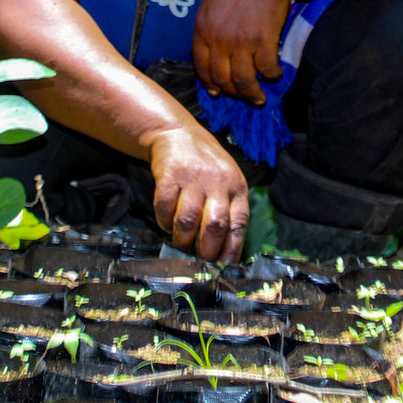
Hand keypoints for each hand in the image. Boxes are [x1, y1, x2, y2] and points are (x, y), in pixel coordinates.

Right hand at [146, 125, 249, 260]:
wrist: (178, 134)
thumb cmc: (206, 166)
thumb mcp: (227, 182)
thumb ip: (228, 210)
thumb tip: (224, 252)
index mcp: (236, 187)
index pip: (239, 224)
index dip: (232, 249)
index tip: (224, 268)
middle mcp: (218, 182)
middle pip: (214, 225)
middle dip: (206, 250)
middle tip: (200, 263)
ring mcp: (193, 178)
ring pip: (187, 220)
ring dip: (182, 239)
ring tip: (181, 244)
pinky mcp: (170, 175)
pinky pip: (165, 207)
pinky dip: (164, 221)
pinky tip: (166, 223)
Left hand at [193, 0, 293, 105]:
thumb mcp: (213, 0)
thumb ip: (210, 25)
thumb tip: (214, 46)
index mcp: (203, 28)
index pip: (201, 65)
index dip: (209, 82)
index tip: (216, 91)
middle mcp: (219, 39)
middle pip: (222, 78)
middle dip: (232, 92)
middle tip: (242, 96)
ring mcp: (241, 42)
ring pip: (243, 81)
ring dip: (252, 94)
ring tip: (258, 98)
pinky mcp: (263, 41)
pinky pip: (266, 69)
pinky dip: (272, 75)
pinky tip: (275, 73)